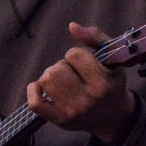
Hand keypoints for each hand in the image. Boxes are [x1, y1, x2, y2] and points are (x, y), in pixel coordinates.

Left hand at [27, 22, 138, 145]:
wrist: (112, 116)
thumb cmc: (110, 81)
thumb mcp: (112, 57)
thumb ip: (95, 37)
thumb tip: (72, 26)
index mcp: (103, 83)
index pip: (73, 55)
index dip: (76, 54)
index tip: (84, 63)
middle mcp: (88, 99)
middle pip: (56, 69)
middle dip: (62, 66)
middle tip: (74, 74)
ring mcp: (73, 112)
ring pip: (45, 81)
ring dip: (51, 77)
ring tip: (64, 81)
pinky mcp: (60, 120)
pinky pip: (35, 103)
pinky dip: (34, 90)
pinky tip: (42, 87)